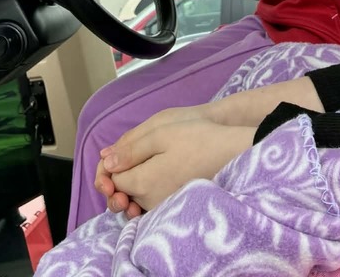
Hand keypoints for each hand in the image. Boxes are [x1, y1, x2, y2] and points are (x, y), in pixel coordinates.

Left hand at [94, 104, 214, 213]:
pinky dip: (147, 188)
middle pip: (123, 192)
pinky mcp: (176, 204)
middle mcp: (150, 201)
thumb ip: (131, 148)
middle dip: (119, 176)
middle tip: (129, 154)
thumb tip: (107, 162)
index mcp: (143, 182)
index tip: (118, 151)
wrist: (232, 151)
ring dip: (132, 182)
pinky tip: (156, 172)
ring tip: (143, 161)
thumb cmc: (197, 137)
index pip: (112, 179)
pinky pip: (151, 200)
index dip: (110, 165)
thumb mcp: (160, 133)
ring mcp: (164, 206)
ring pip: (136, 197)